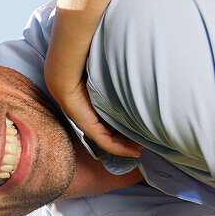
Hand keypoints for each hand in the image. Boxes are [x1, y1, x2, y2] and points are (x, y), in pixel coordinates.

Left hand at [45, 33, 141, 157]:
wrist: (67, 67)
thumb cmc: (89, 64)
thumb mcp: (109, 73)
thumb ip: (121, 77)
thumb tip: (138, 70)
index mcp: (96, 101)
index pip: (114, 118)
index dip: (129, 125)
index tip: (145, 127)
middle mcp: (92, 113)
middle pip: (114, 132)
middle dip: (131, 139)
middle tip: (147, 140)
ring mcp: (89, 122)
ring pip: (111, 140)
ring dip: (127, 146)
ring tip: (143, 147)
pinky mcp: (88, 127)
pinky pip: (106, 143)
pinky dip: (120, 149)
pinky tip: (133, 151)